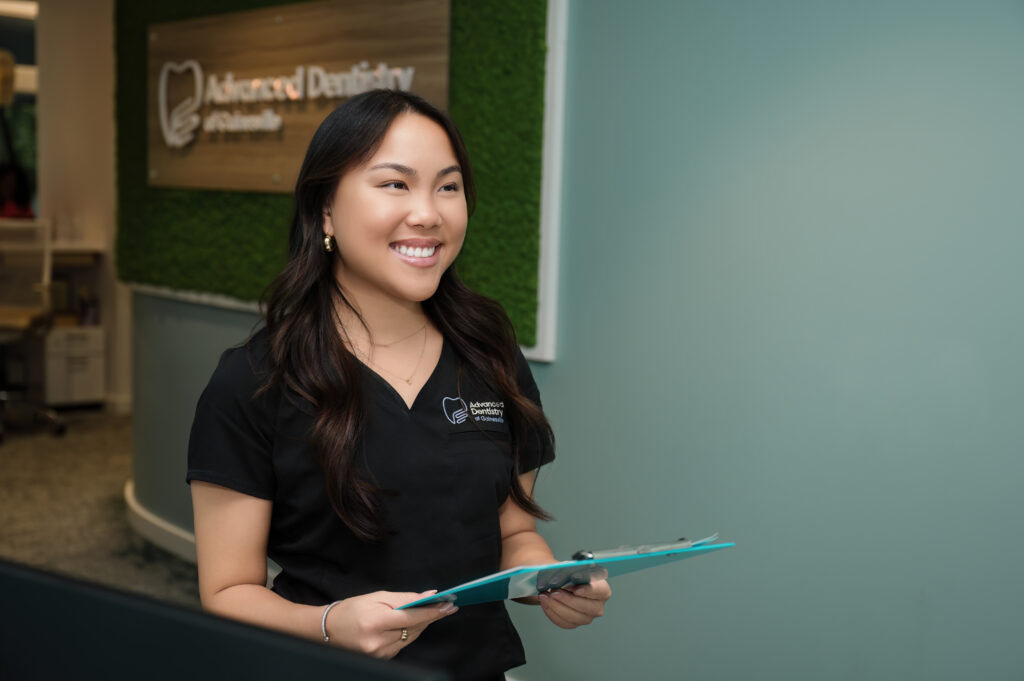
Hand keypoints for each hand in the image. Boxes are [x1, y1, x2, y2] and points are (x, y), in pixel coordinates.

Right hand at [325, 591, 457, 657]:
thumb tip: (428, 596)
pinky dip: (411, 632)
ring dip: (423, 624)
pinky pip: (404, 643)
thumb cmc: (351, 609)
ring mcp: (380, 654)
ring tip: (435, 611)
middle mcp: (377, 642)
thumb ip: (404, 598)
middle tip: (447, 605)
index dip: (432, 611)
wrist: (329, 629)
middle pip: (414, 628)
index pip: (412, 617)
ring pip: (411, 637)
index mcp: (375, 622)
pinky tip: (415, 622)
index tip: (449, 604)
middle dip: (431, 616)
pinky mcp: (382, 659)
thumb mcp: (377, 596)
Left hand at [538, 579, 610, 628]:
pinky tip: (545, 602)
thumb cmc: (569, 573)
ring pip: (573, 617)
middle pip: (586, 607)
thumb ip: (568, 573)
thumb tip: (558, 581)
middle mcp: (598, 606)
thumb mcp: (571, 568)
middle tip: (554, 591)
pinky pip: (563, 622)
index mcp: (603, 589)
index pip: (599, 591)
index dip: (587, 591)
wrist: (562, 582)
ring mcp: (587, 617)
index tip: (576, 589)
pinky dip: (552, 612)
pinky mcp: (575, 623)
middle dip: (568, 599)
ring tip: (545, 596)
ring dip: (556, 606)